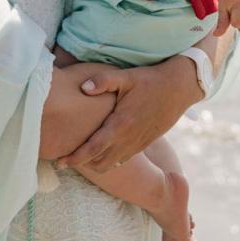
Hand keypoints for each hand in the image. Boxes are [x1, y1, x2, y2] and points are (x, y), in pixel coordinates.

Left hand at [57, 58, 199, 173]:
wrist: (180, 88)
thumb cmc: (151, 80)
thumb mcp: (127, 76)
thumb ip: (104, 81)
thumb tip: (83, 87)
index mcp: (121, 124)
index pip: (93, 148)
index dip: (75, 157)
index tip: (60, 162)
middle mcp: (128, 138)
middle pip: (100, 163)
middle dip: (82, 164)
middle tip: (64, 160)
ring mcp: (138, 143)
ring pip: (112, 164)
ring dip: (95, 164)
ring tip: (82, 157)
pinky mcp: (145, 143)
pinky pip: (124, 159)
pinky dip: (110, 160)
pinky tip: (103, 151)